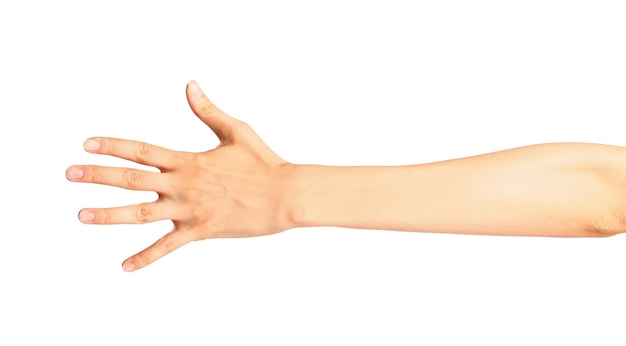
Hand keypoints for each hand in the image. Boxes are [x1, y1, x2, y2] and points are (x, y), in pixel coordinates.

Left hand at [66, 81, 294, 271]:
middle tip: (70, 174)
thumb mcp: (236, 132)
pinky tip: (125, 266)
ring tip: (81, 214)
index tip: (87, 143)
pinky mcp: (200, 231)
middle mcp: (183, 185)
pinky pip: (168, 246)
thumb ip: (208, 111)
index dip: (113, 145)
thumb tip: (190, 85)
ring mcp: (190, 210)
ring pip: (141, 214)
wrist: (284, 196)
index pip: (142, 150)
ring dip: (109, 215)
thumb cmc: (263, 162)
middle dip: (98, 175)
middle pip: (132, 179)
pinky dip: (146, 257)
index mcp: (189, 160)